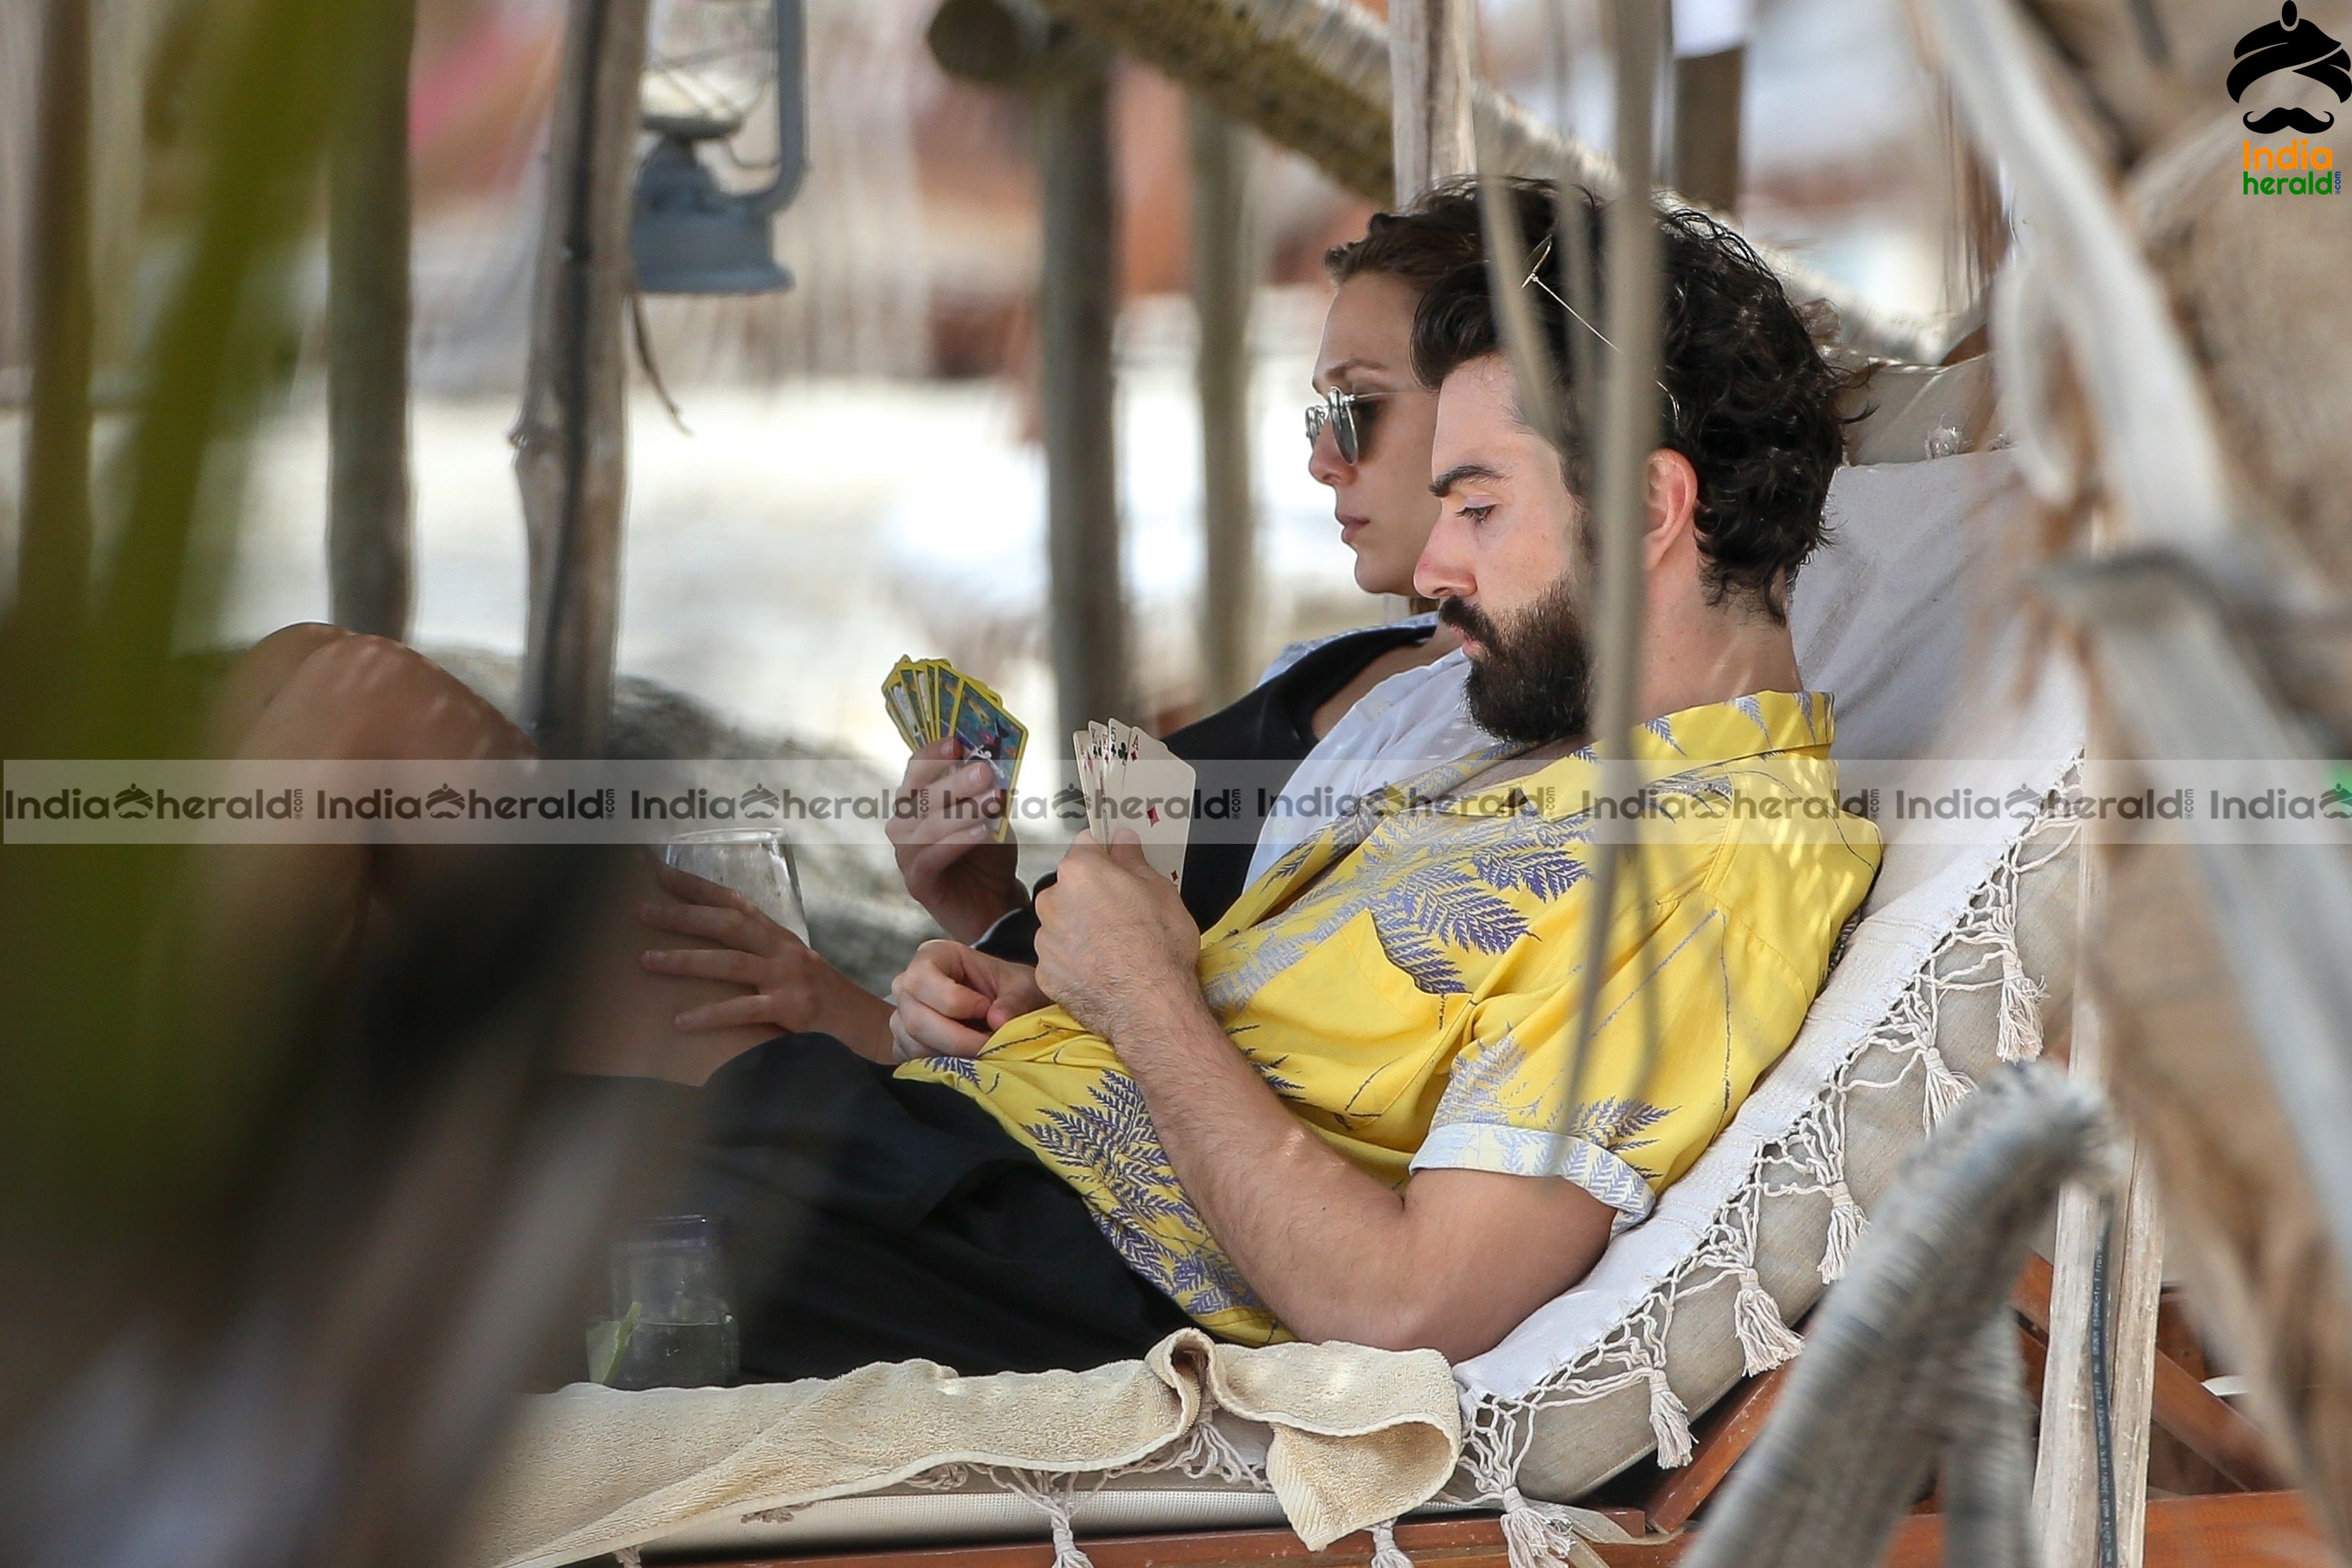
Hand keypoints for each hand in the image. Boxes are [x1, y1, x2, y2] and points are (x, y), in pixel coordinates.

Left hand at [638, 863, 879, 1047]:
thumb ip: (763, 959)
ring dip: (685, 960)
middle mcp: (784, 950)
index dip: (698, 887)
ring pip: (730, 962)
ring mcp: (789, 978)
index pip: (736, 903)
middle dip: (683, 914)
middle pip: (728, 923)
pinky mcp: (792, 1010)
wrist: (873, 1029)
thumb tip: (717, 954)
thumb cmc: (828, 1003)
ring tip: (646, 960)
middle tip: (642, 909)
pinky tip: (681, 1020)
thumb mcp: (795, 971)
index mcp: (781, 939)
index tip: (661, 873)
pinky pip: (743, 1010)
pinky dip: (710, 1014)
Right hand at [887, 738, 1026, 942]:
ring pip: (926, 827)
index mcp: (917, 802)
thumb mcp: (991, 814)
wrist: (994, 902)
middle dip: (954, 781)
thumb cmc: (988, 854)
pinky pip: (930, 858)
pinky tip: (981, 831)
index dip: (932, 755)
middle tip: (984, 771)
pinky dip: (956, 842)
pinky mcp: (917, 882)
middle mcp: (904, 825)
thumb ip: (985, 789)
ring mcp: (906, 855)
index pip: (916, 770)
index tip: (957, 743)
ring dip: (960, 811)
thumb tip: (990, 759)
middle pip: (920, 797)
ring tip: (992, 801)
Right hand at [887, 940, 1049, 1060]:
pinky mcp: (905, 1043)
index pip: (923, 978)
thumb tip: (997, 1020)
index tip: (986, 1009)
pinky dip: (944, 1066)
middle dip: (957, 1038)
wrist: (1005, 1010)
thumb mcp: (1023, 987)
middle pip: (916, 1018)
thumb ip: (1015, 1000)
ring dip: (953, 1055)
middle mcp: (908, 983)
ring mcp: (902, 1015)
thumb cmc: (1011, 990)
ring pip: (915, 1044)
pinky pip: (915, 1061)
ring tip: (983, 1051)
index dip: (954, 1000)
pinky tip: (968, 1060)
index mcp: (933, 956)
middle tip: (989, 1043)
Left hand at [1032, 830, 1201, 1041]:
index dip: (1105, 856)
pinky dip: (1074, 962)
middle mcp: (1052, 901)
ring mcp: (1045, 939)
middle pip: (1069, 887)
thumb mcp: (1161, 892)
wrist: (1148, 1005)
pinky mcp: (1045, 974)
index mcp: (1081, 872)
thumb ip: (1133, 860)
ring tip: (1113, 950)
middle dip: (1090, 895)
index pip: (1085, 844)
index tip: (1117, 868)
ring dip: (1079, 929)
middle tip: (1122, 916)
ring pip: (1061, 923)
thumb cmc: (1160, 945)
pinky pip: (1059, 958)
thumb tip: (1122, 838)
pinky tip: (1101, 972)